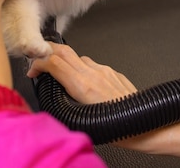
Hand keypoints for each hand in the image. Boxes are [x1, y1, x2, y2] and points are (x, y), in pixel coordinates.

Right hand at [27, 43, 166, 151]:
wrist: (146, 125)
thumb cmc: (120, 129)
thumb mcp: (83, 119)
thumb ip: (65, 100)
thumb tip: (53, 91)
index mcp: (83, 86)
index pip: (54, 62)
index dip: (38, 63)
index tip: (33, 70)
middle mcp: (94, 74)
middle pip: (64, 50)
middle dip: (47, 50)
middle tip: (38, 59)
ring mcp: (104, 70)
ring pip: (78, 57)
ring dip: (65, 61)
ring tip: (61, 75)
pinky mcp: (113, 71)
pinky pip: (92, 64)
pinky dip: (82, 69)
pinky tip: (83, 82)